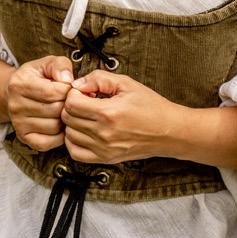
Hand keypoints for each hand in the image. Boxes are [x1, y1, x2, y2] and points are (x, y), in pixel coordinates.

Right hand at [6, 55, 73, 151]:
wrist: (16, 93)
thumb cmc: (37, 77)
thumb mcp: (47, 63)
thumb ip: (60, 65)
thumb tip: (68, 80)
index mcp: (19, 85)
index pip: (52, 92)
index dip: (68, 90)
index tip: (70, 88)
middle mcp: (15, 106)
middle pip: (55, 110)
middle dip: (67, 104)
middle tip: (68, 100)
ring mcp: (18, 124)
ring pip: (54, 127)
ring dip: (65, 119)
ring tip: (64, 110)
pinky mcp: (24, 138)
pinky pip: (50, 142)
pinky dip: (60, 135)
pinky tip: (60, 123)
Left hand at [61, 70, 175, 163]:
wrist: (168, 131)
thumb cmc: (150, 106)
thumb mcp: (127, 83)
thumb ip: (99, 78)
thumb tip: (78, 84)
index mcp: (109, 112)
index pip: (71, 103)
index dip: (74, 93)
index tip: (85, 92)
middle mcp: (104, 133)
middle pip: (68, 118)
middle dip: (72, 106)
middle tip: (86, 102)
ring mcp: (104, 149)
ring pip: (69, 135)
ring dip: (73, 123)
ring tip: (87, 116)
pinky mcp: (106, 158)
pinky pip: (76, 153)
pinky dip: (74, 141)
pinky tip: (83, 132)